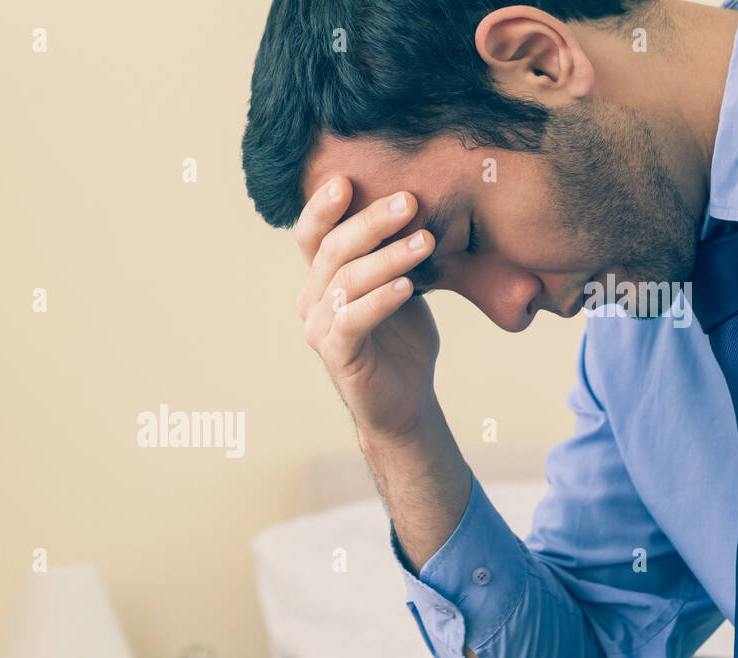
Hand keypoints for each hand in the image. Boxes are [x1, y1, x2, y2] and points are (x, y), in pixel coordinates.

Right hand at [293, 177, 440, 445]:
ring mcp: (319, 328)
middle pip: (332, 250)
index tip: (347, 178)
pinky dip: (380, 300)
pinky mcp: (336, 355)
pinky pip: (353, 320)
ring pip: (346, 282)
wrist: (405, 398)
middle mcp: (312, 299)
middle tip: (409, 202)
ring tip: (426, 242)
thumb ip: (396, 250)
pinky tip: (407, 286)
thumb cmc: (402, 337)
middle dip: (371, 222)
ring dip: (387, 258)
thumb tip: (418, 199)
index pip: (312, 234)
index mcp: (321, 277)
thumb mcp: (401, 282)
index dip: (322, 206)